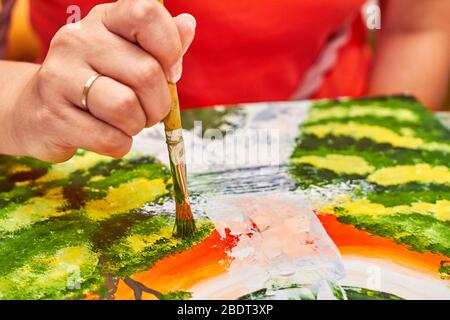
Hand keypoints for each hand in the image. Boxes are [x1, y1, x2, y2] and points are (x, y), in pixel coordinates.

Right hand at [9, 0, 195, 161]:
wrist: (36, 110)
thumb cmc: (95, 82)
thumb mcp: (128, 55)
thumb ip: (160, 44)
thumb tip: (188, 25)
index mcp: (103, 21)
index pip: (146, 13)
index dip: (170, 48)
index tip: (170, 73)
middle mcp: (77, 40)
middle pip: (146, 73)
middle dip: (159, 104)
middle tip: (149, 111)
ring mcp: (59, 77)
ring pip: (126, 107)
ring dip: (138, 125)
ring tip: (127, 122)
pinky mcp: (52, 115)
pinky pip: (110, 139)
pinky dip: (120, 144)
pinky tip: (108, 136)